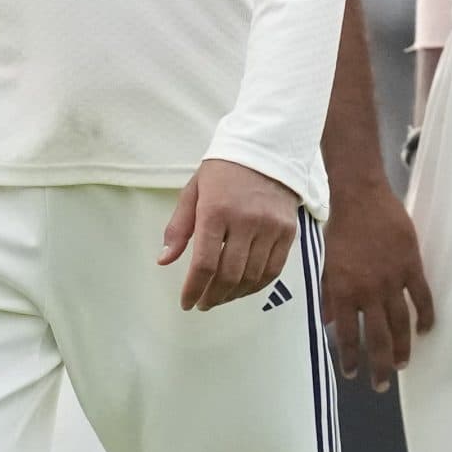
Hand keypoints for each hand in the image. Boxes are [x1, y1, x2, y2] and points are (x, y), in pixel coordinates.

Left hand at [159, 159, 300, 311]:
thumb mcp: (193, 191)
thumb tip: (164, 261)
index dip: (193, 289)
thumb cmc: (223, 171)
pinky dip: (256, 286)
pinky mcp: (288, 231)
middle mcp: (245, 221)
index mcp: (215, 210)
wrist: (266, 149)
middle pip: (229, 275)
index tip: (186, 303)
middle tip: (203, 303)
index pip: (204, 263)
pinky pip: (273, 270)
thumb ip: (179, 228)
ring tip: (220, 297)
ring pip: (251, 276)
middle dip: (213, 296)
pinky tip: (243, 289)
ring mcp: (270, 227)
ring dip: (233, 295)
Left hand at [319, 180, 434, 390]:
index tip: (353, 374)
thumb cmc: (340, 229)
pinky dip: (425, 317)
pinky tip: (425, 331)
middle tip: (381, 385)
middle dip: (380, 366)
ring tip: (403, 366)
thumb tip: (329, 322)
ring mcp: (393, 280)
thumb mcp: (326, 263)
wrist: (360, 197)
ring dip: (403, 349)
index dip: (351, 358)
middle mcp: (369, 291)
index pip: (349, 335)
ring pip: (402, 324)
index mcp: (344, 291)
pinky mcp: (412, 267)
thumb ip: (329, 294)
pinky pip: (422, 299)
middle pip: (378, 338)